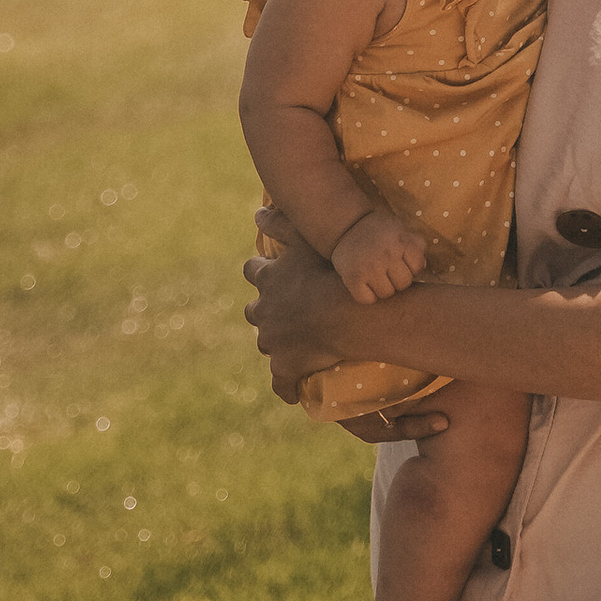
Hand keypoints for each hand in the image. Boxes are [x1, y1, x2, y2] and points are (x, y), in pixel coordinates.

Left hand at [243, 235, 452, 441]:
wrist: (347, 315)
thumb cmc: (330, 272)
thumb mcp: (306, 238)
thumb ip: (281, 221)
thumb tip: (256, 211)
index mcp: (267, 279)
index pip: (253, 272)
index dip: (263, 272)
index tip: (273, 274)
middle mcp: (263, 310)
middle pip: (255, 310)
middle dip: (266, 309)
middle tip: (286, 310)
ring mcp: (272, 341)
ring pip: (266, 343)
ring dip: (277, 342)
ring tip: (295, 343)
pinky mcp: (286, 367)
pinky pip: (281, 382)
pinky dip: (286, 386)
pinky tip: (293, 390)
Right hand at [331, 205, 428, 302]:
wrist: (346, 226)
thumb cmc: (378, 230)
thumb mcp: (399, 229)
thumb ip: (415, 244)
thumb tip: (424, 266)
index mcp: (400, 241)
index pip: (417, 267)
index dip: (410, 267)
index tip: (400, 261)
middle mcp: (386, 254)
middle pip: (403, 283)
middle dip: (397, 279)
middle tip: (386, 270)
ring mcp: (369, 267)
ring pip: (386, 294)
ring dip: (382, 288)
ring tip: (375, 275)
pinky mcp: (353, 278)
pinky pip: (367, 300)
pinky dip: (366, 295)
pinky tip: (364, 282)